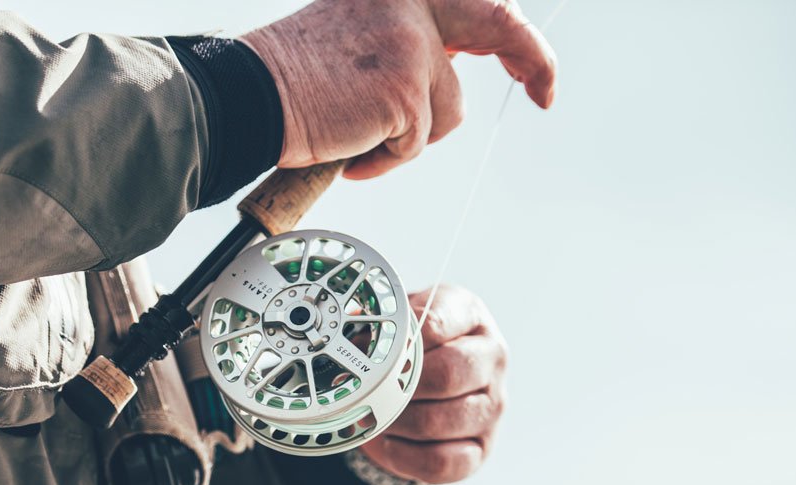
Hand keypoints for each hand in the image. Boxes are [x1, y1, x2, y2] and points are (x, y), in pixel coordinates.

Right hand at [241, 0, 556, 178]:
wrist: (251, 97)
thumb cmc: (294, 78)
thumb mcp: (359, 33)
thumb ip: (408, 36)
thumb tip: (452, 60)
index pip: (475, 1)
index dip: (508, 32)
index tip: (527, 64)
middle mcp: (412, 0)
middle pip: (499, 22)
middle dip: (533, 60)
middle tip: (544, 93)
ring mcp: (413, 42)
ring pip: (447, 110)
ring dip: (409, 136)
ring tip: (360, 134)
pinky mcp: (406, 87)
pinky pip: (417, 142)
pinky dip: (386, 158)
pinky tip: (350, 149)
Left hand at [359, 285, 506, 483]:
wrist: (423, 387)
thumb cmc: (409, 350)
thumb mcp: (397, 325)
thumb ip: (380, 326)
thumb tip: (352, 346)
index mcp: (470, 316)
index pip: (436, 322)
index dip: (397, 342)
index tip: (373, 352)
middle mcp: (491, 358)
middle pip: (447, 374)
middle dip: (399, 387)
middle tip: (372, 390)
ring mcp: (491, 406)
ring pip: (440, 420)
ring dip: (397, 423)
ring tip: (376, 416)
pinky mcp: (481, 448)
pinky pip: (442, 461)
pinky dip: (405, 457)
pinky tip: (389, 443)